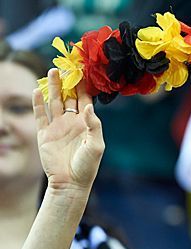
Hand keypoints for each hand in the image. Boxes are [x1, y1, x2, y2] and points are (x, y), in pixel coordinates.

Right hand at [33, 69, 104, 189]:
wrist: (70, 183)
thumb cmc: (87, 165)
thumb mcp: (96, 146)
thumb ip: (93, 126)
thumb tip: (87, 107)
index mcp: (87, 123)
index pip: (85, 100)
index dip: (84, 86)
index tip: (83, 70)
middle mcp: (72, 122)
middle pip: (69, 97)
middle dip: (68, 82)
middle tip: (67, 65)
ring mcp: (57, 126)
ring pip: (55, 102)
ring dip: (54, 87)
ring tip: (53, 71)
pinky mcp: (44, 134)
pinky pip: (40, 115)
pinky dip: (38, 103)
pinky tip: (38, 91)